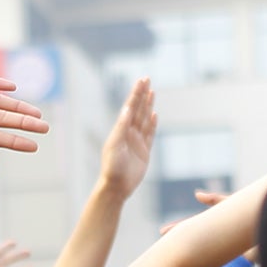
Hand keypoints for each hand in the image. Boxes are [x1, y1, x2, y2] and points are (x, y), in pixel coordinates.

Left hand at [99, 77, 156, 198]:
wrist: (116, 187)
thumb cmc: (112, 167)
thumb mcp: (115, 144)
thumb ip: (122, 126)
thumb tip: (128, 108)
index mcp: (120, 130)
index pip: (130, 107)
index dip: (136, 93)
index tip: (142, 80)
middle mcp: (128, 133)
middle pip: (138, 110)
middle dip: (142, 95)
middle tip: (147, 79)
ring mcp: (137, 142)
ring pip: (144, 119)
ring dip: (148, 106)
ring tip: (152, 92)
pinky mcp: (144, 152)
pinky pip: (150, 134)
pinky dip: (152, 124)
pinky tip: (154, 114)